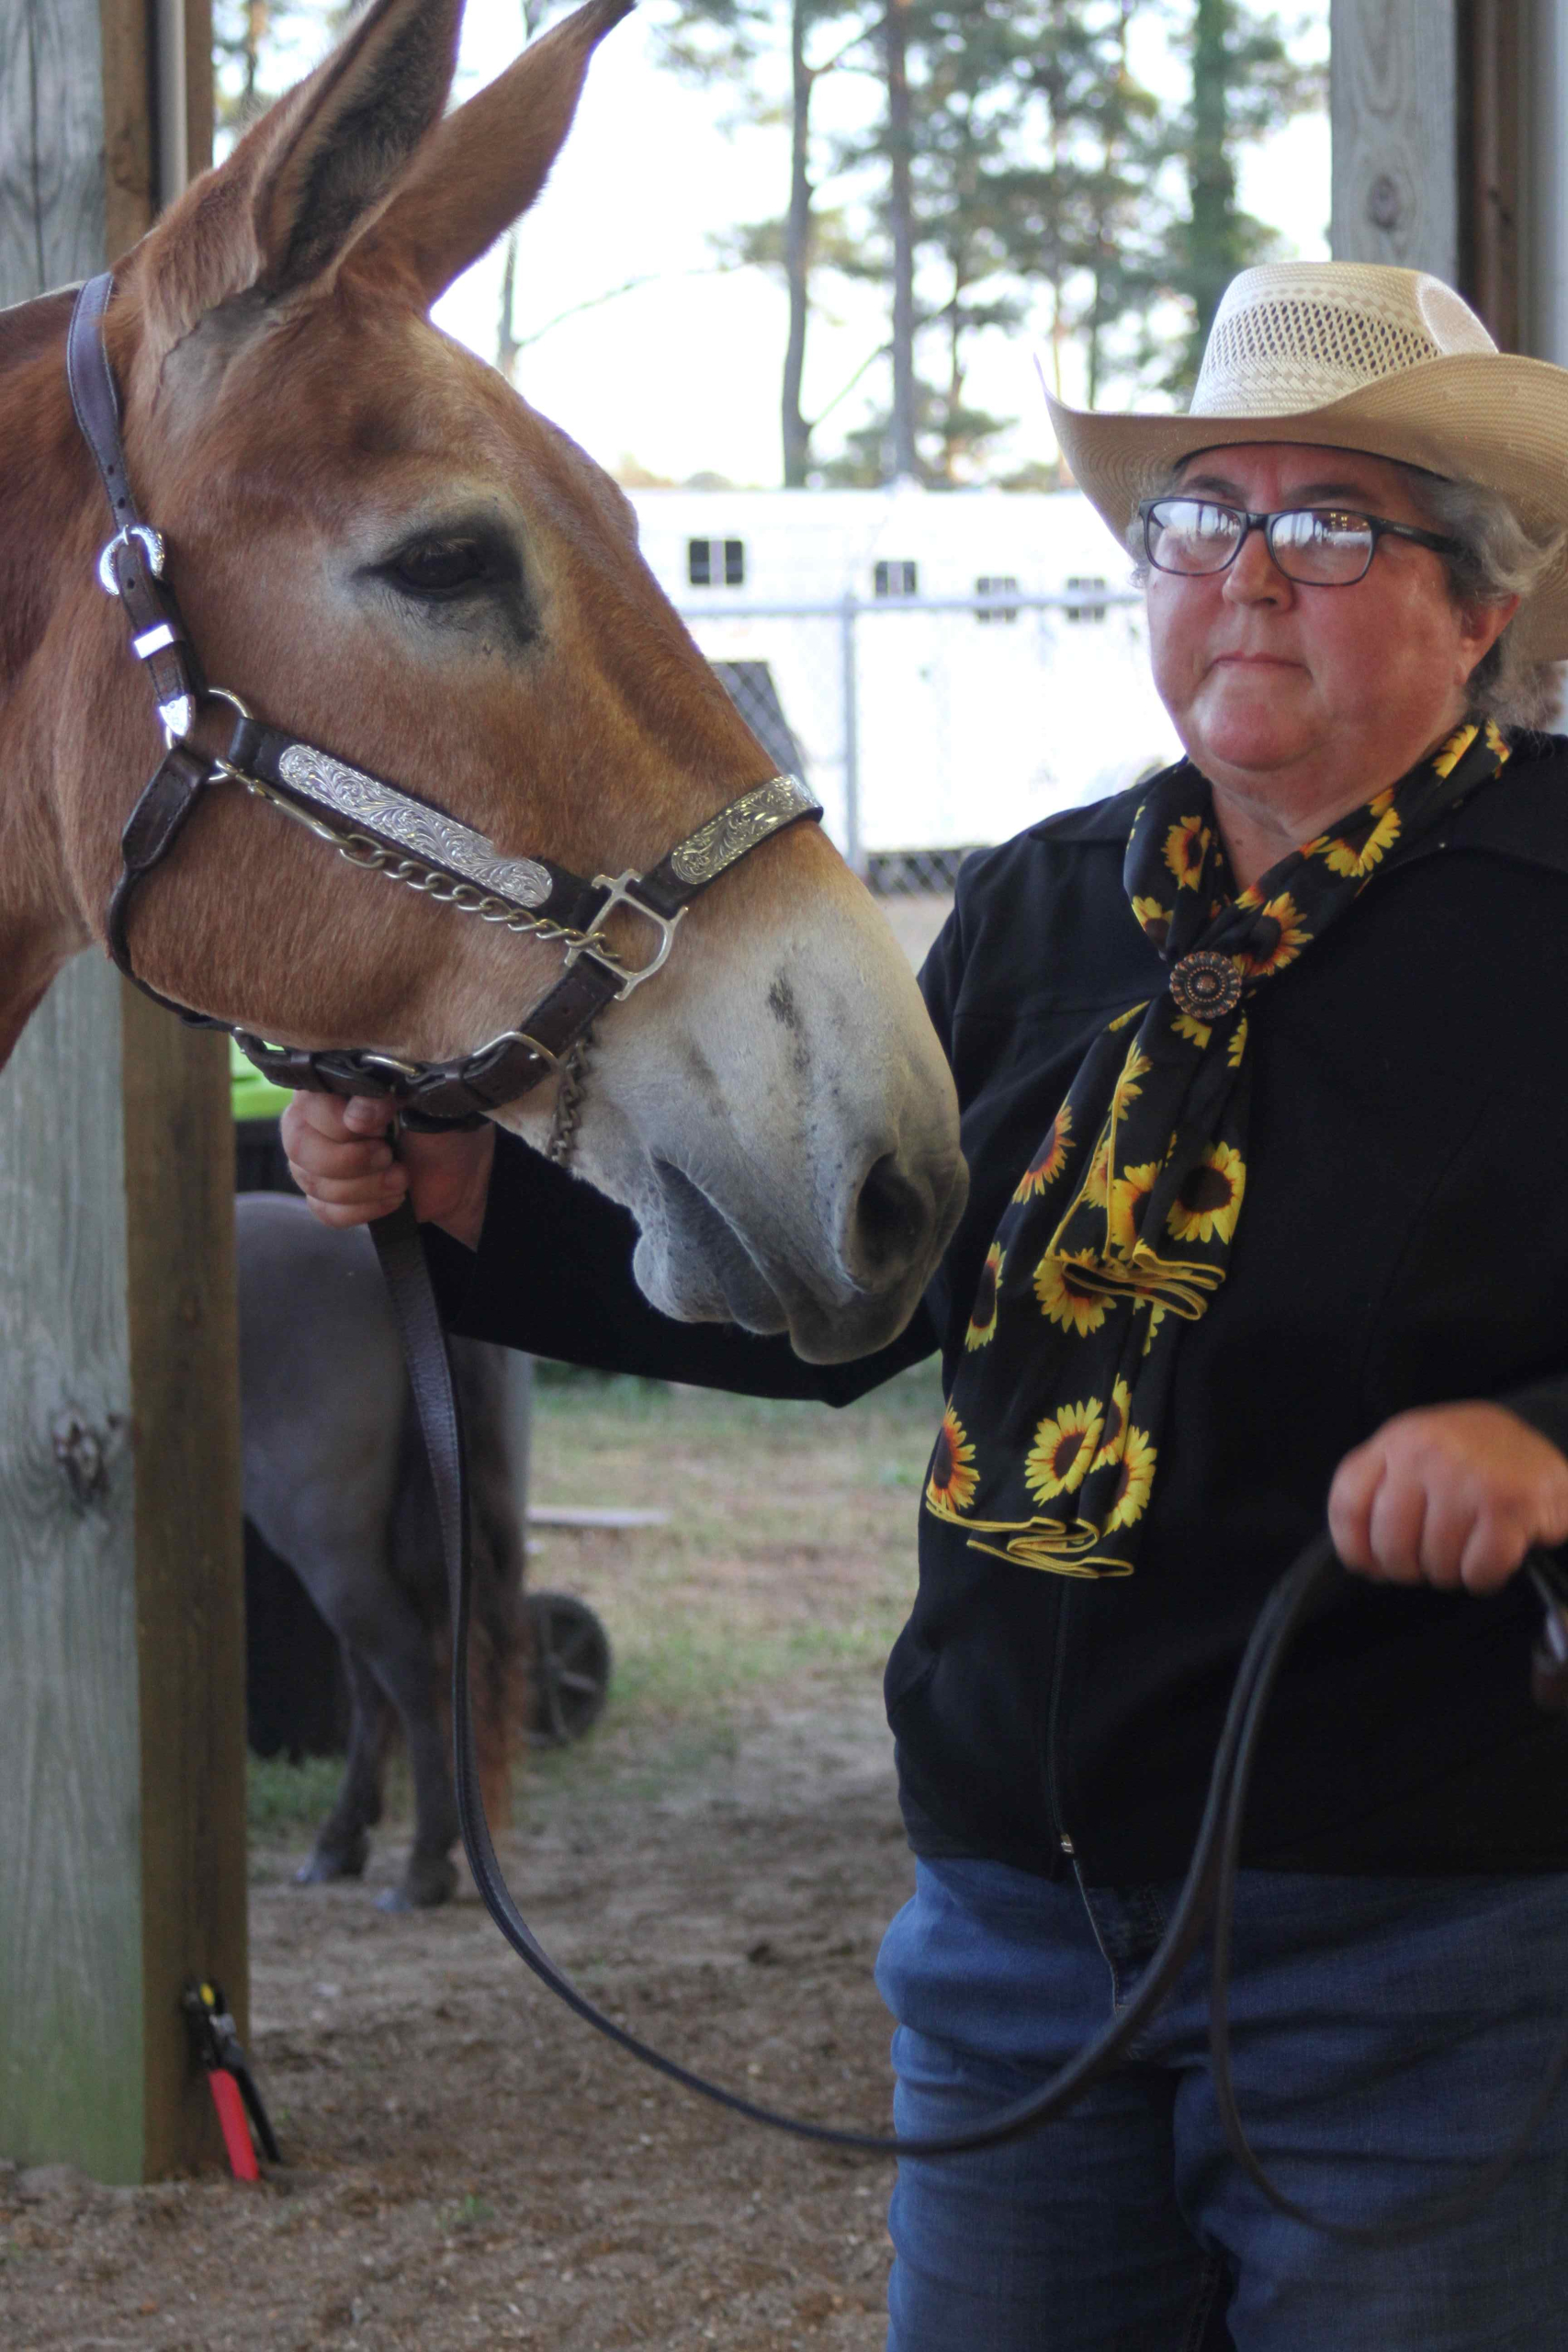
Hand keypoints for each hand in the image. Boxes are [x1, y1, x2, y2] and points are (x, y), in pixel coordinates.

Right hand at [280, 1091, 495, 1249]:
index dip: (343, 1120)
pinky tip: (392, 1198)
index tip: (385, 1120)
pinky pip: (326, 1212)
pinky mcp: (325, 1197)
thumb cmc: (433, 1124)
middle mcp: (310, 1121)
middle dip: (353, 1159)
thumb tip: (357, 1115)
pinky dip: (365, 1210)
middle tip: (389, 1155)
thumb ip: (386, 1097)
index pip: (311, 1104)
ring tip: (401, 1177)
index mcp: (331, 1087)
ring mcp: (312, 1162)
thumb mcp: (419, 1101)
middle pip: (302, 1148)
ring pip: (314, 1183)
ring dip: (367, 1187)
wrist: (456, 1169)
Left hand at [1329, 1402, 1567, 1594]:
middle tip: (1431, 1561)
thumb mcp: (1419, 1451)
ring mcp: (1468, 1476)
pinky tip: (1492, 1558)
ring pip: (1435, 1563)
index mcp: (1397, 1440)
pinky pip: (1478, 1570)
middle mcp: (1427, 1452)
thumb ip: (1384, 1488)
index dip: (1354, 1550)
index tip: (1371, 1567)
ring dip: (1450, 1573)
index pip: (1347, 1505)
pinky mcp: (1510, 1504)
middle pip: (1389, 1545)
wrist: (1552, 1431)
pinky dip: (1483, 1578)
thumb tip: (1364, 1559)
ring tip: (1466, 1551)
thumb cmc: (1474, 1456)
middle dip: (1409, 1569)